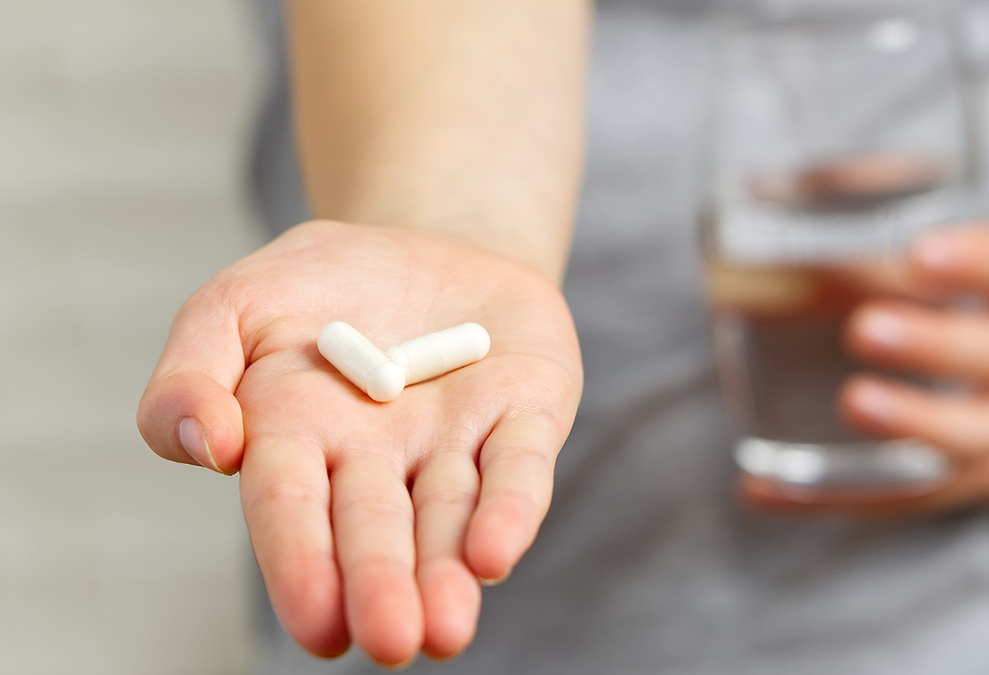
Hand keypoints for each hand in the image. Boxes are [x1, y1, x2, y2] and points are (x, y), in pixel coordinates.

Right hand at [137, 221, 582, 664]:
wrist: (429, 243)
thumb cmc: (323, 286)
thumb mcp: (234, 305)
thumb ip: (192, 373)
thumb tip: (213, 444)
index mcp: (295, 439)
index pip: (291, 508)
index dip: (301, 565)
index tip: (320, 626)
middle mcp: (378, 459)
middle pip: (377, 529)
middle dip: (381, 585)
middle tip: (392, 643)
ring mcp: (454, 440)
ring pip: (450, 516)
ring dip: (448, 573)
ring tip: (446, 630)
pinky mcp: (524, 414)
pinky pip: (519, 464)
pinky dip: (511, 507)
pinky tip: (496, 555)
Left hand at [743, 226, 988, 519]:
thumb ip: (935, 262)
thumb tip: (796, 202)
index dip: (974, 258)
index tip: (921, 251)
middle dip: (932, 344)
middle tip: (864, 327)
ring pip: (966, 437)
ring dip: (907, 423)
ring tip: (852, 403)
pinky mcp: (972, 484)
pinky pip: (907, 498)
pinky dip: (837, 497)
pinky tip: (766, 489)